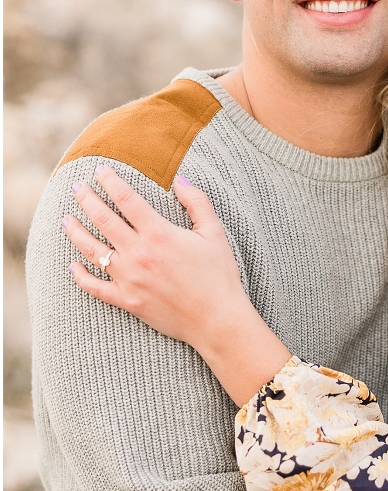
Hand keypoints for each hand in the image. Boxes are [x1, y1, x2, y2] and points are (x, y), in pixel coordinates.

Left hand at [64, 166, 289, 401]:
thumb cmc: (219, 275)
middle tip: (76, 187)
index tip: (100, 170)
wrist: (216, 320)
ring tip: (66, 220)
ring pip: (93, 250)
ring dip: (76, 233)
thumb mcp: (214, 233)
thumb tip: (179, 180)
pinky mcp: (128, 301)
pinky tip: (72, 266)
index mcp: (159, 234)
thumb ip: (197, 202)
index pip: (126, 199)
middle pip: (103, 220)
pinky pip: (96, 288)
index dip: (110, 181)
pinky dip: (81, 277)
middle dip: (87, 199)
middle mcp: (139, 254)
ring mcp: (129, 278)